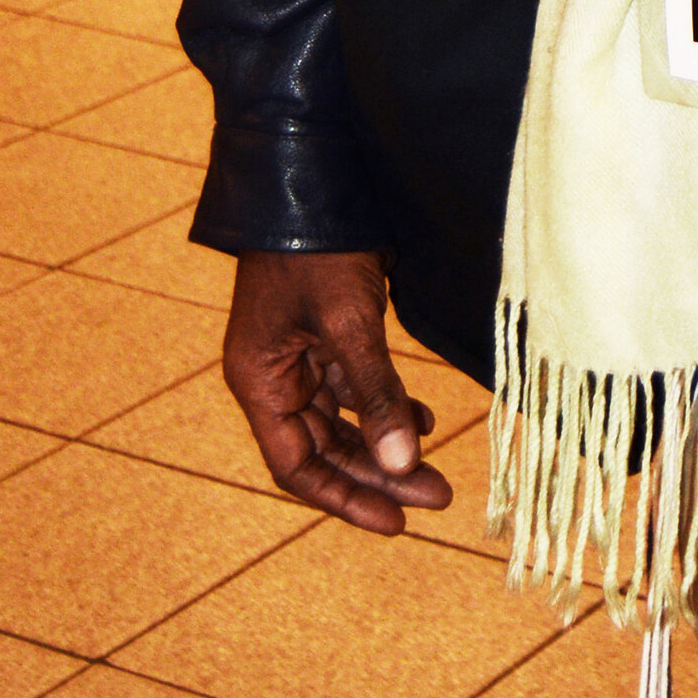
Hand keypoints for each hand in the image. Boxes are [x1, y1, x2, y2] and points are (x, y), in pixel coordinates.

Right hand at [222, 248, 453, 533]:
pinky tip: (423, 418)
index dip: (345, 498)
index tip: (395, 522)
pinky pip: (356, 385)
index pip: (297, 466)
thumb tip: (404, 465)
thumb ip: (376, 395)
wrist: (314, 175)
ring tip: (438, 468)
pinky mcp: (329, 332)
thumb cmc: (316, 249)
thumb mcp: (349, 323)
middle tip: (437, 495)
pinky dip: (388, 403)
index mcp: (260, 382)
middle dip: (379, 475)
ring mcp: (301, 355)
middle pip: (325, 449)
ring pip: (345, 421)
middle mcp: (275, 376)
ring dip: (388, 443)